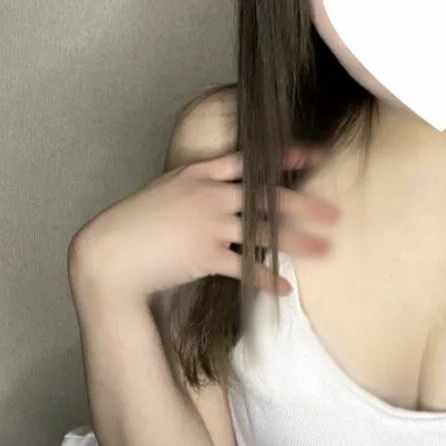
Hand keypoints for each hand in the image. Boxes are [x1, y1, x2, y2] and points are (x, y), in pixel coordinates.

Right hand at [68, 145, 338, 303]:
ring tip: (326, 250)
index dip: (284, 157)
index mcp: (199, 173)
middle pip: (267, 196)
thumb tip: (219, 193)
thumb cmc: (135, 223)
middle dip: (305, 204)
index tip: (315, 155)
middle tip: (334, 214)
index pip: (249, 159)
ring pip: (264, 231)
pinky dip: (266, 279)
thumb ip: (195, 189)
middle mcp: (209, 194)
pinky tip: (284, 289)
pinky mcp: (204, 254)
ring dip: (299, 242)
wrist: (111, 251)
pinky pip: (245, 268)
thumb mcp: (165, 192)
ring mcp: (209, 223)